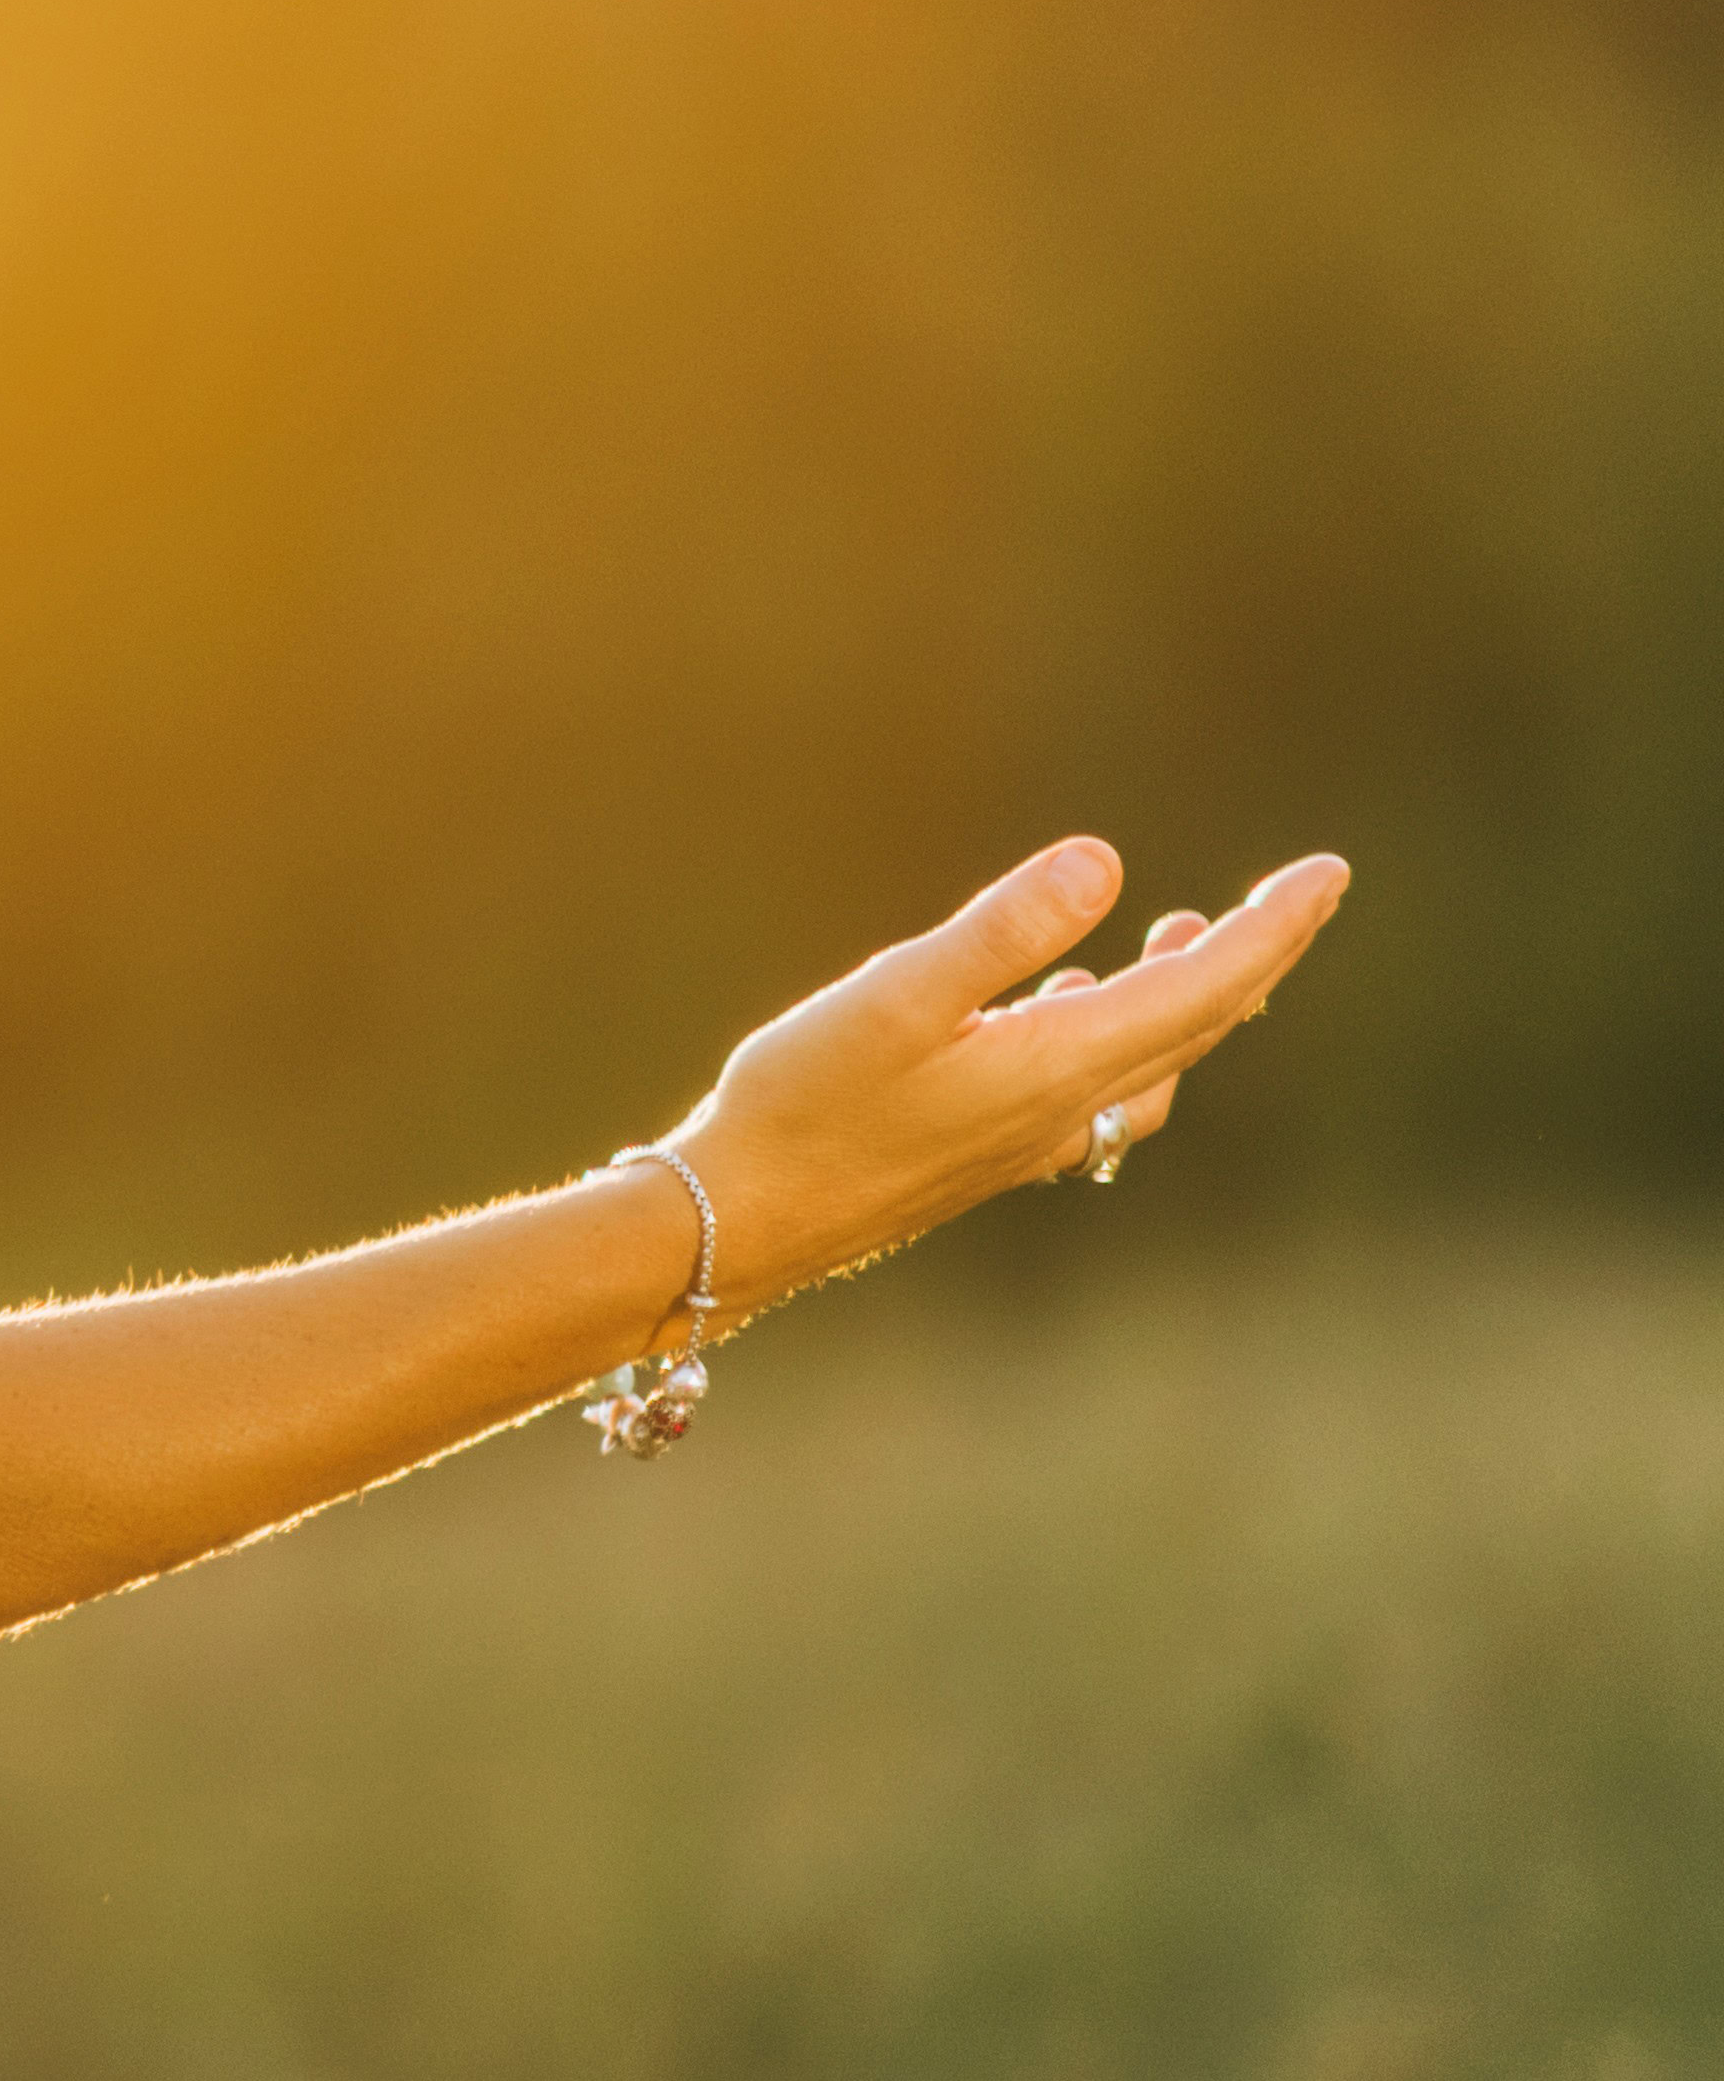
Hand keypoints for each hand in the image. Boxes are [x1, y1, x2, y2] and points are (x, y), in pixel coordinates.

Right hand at [669, 836, 1348, 1314]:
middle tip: (1303, 893)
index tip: (1331, 871)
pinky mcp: (990, 1147)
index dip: (1276, 926)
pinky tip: (1068, 1007)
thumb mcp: (894, 997)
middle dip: (1257, 954)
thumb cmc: (808, 1104)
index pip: (1205, 987)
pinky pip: (1100, 1089)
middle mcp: (1067, 1107)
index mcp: (1061, 1063)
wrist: (747, 1222)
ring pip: (1154, 1062)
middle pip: (1199, 1024)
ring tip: (1190, 934)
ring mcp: (1031, 1136)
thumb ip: (1000, 930)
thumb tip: (1104, 858)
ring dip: (1193, 997)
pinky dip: (1123, 1036)